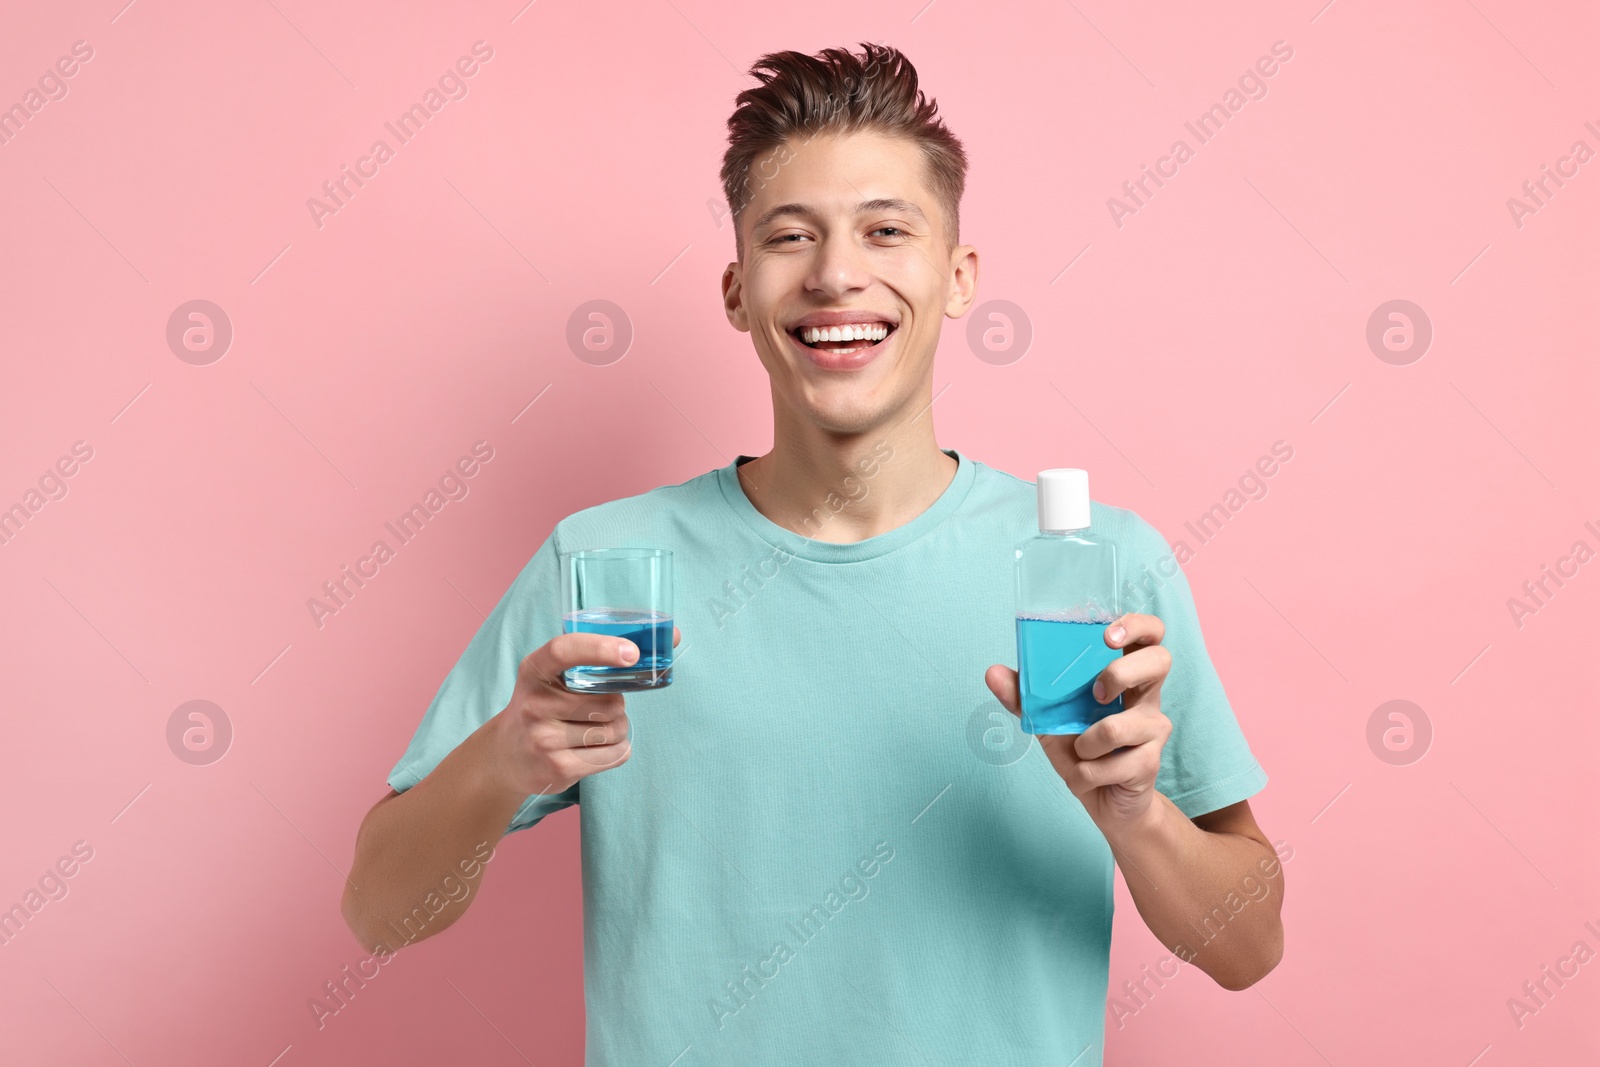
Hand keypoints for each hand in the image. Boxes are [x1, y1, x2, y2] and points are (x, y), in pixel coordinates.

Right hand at [488, 625, 680, 797]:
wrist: (507, 755)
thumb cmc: (546, 705)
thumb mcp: (554, 676)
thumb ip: (598, 658)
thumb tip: (672, 636)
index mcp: (535, 670)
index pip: (564, 650)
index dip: (601, 648)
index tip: (632, 653)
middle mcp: (535, 703)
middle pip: (609, 702)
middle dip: (617, 707)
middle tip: (599, 710)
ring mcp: (544, 737)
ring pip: (615, 731)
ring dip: (618, 730)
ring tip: (593, 730)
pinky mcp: (558, 768)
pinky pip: (614, 755)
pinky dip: (617, 751)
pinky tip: (595, 749)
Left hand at [984, 613, 1172, 831]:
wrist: (1103, 802)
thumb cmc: (1083, 750)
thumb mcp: (1050, 720)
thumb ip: (1025, 696)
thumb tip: (992, 672)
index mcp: (1128, 676)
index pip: (1151, 635)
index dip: (1137, 625)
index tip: (1106, 635)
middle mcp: (1147, 697)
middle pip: (1160, 660)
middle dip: (1120, 672)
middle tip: (1095, 693)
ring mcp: (1154, 729)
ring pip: (1117, 726)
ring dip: (1083, 745)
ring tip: (1082, 752)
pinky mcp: (1150, 763)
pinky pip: (1104, 766)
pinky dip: (1083, 775)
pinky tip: (1089, 776)